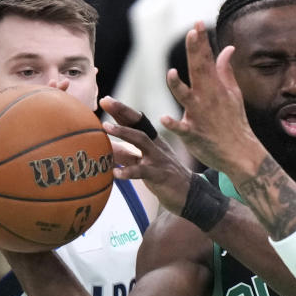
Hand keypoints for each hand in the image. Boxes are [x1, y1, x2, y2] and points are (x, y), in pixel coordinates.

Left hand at [100, 96, 195, 214]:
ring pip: (142, 141)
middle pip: (139, 125)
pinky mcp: (161, 175)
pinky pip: (143, 172)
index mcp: (152, 141)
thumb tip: (105, 147)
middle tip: (106, 102)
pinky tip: (115, 173)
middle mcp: (156, 146)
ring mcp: (159, 159)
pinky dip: (128, 172)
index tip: (105, 100)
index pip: (136, 122)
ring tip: (106, 128)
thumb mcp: (143, 163)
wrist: (190, 195)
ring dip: (124, 132)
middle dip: (123, 111)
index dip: (121, 110)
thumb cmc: (163, 176)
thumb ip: (125, 154)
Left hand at [161, 22, 265, 177]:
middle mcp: (206, 98)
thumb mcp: (234, 94)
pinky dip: (173, 124)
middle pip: (198, 70)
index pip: (207, 59)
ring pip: (186, 98)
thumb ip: (225, 70)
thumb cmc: (234, 123)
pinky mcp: (193, 134)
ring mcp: (199, 115)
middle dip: (195, 51)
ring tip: (171, 74)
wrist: (240, 153)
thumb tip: (227, 48)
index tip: (197, 23)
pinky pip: (181, 128)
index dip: (202, 41)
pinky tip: (164, 118)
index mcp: (214, 87)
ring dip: (178, 86)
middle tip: (192, 34)